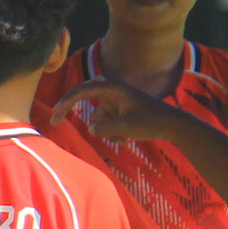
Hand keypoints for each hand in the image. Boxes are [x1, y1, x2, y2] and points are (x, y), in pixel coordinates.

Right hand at [49, 77, 183, 143]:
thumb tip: (92, 129)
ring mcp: (115, 102)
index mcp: (114, 88)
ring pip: (97, 119)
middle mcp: (112, 92)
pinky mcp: (118, 112)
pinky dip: (113, 133)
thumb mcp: (126, 127)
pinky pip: (106, 124)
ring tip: (124, 139)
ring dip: (106, 131)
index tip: (55, 113)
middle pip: (83, 98)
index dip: (66, 101)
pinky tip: (127, 140)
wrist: (172, 125)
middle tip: (54, 121)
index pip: (83, 90)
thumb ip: (105, 128)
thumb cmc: (152, 122)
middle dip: (72, 110)